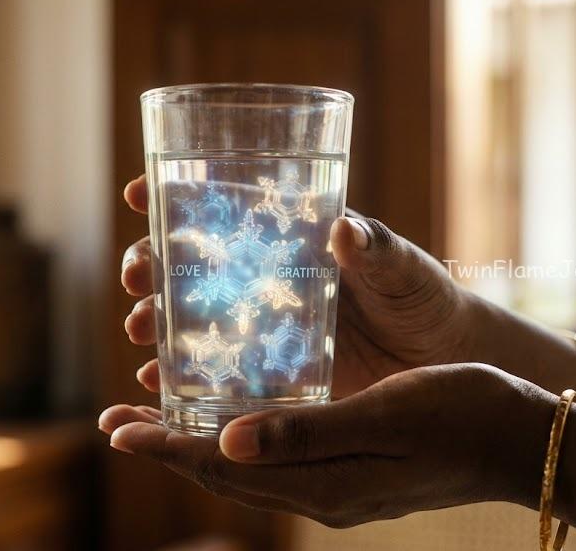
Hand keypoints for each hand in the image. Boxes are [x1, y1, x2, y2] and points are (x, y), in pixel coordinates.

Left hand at [99, 363, 552, 526]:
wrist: (521, 439)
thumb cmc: (461, 415)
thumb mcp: (383, 415)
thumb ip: (306, 433)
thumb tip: (225, 441)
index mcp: (323, 485)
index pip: (223, 469)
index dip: (166, 449)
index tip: (116, 427)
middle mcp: (321, 494)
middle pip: (225, 474)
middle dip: (167, 449)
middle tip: (117, 422)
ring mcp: (336, 486)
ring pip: (247, 468)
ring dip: (196, 444)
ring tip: (156, 419)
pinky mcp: (350, 470)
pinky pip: (277, 460)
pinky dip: (239, 439)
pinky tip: (229, 417)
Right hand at [120, 174, 479, 396]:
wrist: (440, 358)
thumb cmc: (423, 296)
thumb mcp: (402, 266)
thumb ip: (376, 249)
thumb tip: (344, 230)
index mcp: (290, 240)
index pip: (222, 209)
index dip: (174, 197)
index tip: (138, 193)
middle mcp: (266, 278)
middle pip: (188, 265)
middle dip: (149, 265)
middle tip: (135, 277)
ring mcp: (263, 325)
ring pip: (191, 318)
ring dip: (156, 320)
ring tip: (140, 330)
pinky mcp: (270, 371)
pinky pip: (215, 369)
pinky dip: (182, 375)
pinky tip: (156, 383)